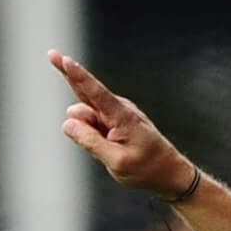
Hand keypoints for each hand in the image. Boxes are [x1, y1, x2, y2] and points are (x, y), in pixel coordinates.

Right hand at [48, 51, 195, 198]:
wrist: (169, 172)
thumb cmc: (147, 168)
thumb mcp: (117, 162)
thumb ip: (91, 142)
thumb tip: (67, 124)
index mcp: (122, 116)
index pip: (94, 91)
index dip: (76, 75)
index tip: (61, 57)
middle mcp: (118, 108)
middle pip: (83, 98)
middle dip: (81, 118)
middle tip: (107, 140)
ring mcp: (115, 113)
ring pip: (85, 115)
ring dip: (89, 133)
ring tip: (113, 151)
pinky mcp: (113, 121)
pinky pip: (92, 123)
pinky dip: (94, 135)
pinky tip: (111, 148)